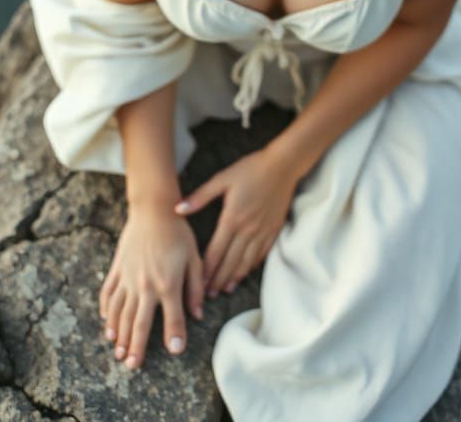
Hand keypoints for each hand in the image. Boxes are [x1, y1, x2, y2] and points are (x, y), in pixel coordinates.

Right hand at [100, 207, 204, 370]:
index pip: (173, 318)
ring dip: (119, 335)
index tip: (174, 352)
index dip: (175, 336)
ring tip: (118, 352)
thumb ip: (195, 288)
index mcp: (168, 284)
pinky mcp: (117, 270)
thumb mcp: (194, 258)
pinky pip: (108, 294)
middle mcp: (145, 285)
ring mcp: (128, 279)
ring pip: (120, 313)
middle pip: (139, 323)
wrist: (153, 209)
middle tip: (132, 365)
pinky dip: (107, 311)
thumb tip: (198, 314)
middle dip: (136, 347)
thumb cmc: (178, 232)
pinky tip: (107, 324)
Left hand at [174, 146, 298, 296]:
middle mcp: (247, 230)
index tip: (197, 284)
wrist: (282, 166)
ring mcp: (262, 232)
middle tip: (208, 294)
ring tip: (224, 289)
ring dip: (234, 277)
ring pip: (246, 262)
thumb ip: (200, 196)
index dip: (206, 271)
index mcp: (232, 218)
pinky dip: (251, 266)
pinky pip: (261, 254)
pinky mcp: (273, 230)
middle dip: (218, 280)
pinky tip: (245, 272)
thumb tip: (178, 209)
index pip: (216, 252)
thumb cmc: (250, 169)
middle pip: (230, 262)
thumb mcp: (222, 179)